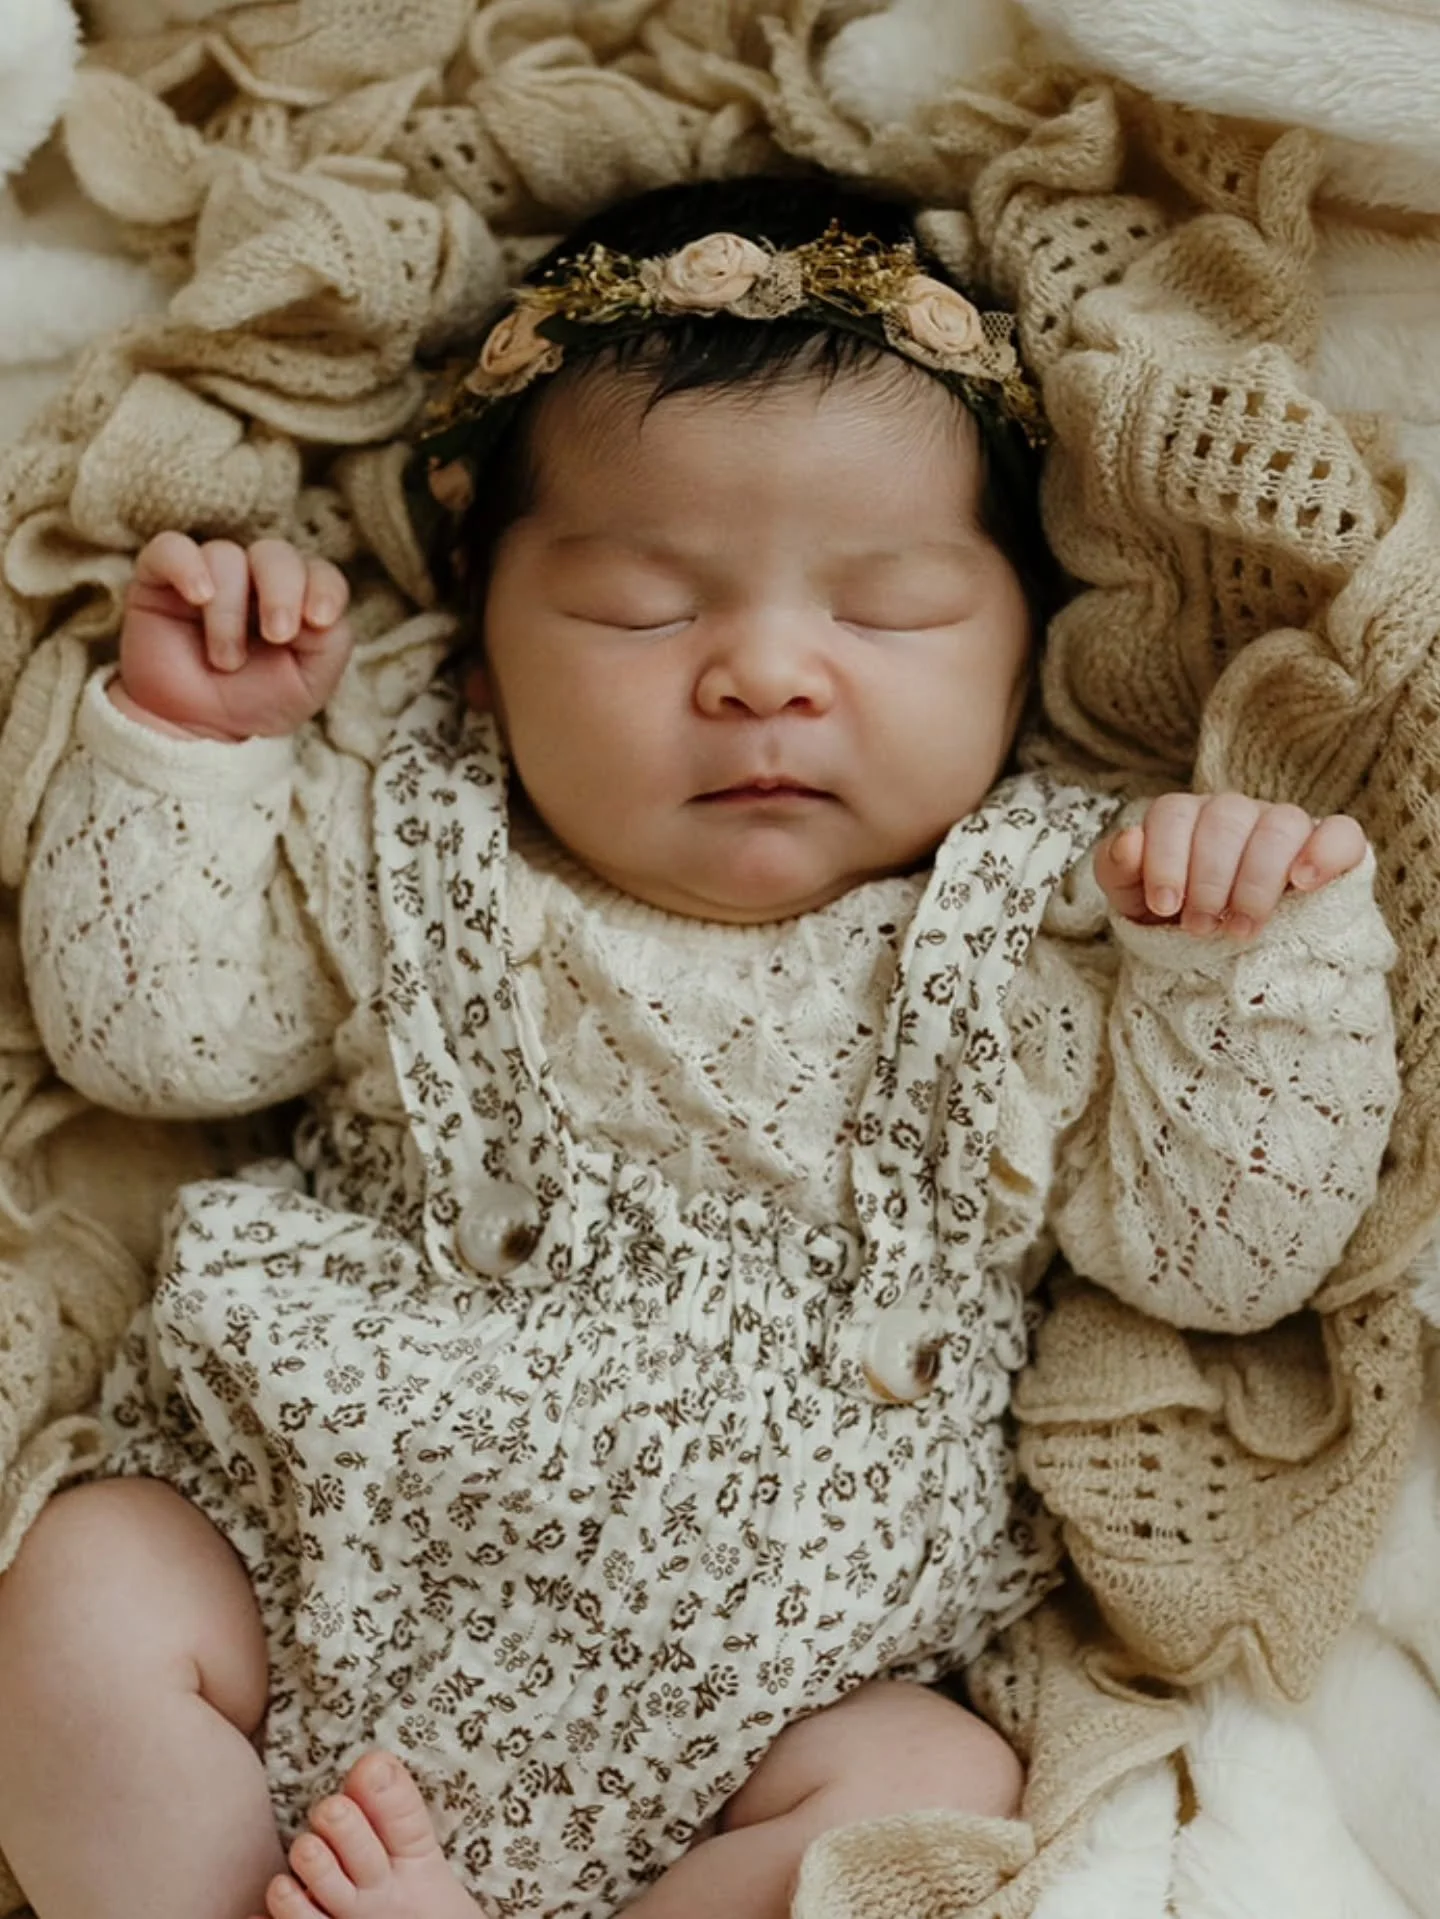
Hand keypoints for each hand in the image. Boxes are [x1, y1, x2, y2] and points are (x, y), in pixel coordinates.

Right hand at [114, 532, 353, 740]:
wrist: (191, 727)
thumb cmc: (253, 702)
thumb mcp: (308, 686)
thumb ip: (330, 643)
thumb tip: (319, 609)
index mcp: (295, 598)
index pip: (319, 573)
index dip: (324, 588)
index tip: (319, 620)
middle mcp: (253, 578)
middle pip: (275, 554)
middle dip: (281, 592)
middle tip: (277, 636)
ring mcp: (208, 574)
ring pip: (225, 556)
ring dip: (229, 612)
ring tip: (225, 660)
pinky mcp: (160, 578)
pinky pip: (171, 548)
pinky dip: (186, 567)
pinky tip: (197, 597)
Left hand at [1095, 792, 1367, 938]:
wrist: (1216, 955)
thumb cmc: (1173, 919)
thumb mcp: (1132, 900)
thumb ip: (1117, 869)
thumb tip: (1128, 840)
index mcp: (1185, 818)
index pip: (1174, 812)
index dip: (1166, 857)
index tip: (1163, 905)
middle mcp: (1234, 814)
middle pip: (1226, 818)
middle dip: (1209, 879)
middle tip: (1200, 926)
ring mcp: (1282, 827)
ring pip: (1280, 824)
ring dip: (1257, 879)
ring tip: (1241, 928)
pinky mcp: (1328, 849)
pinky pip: (1340, 833)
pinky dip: (1324, 852)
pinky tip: (1303, 883)